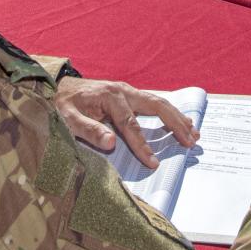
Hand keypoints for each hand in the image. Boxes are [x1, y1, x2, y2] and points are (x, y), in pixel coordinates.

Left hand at [54, 78, 198, 169]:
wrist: (56, 86)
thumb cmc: (61, 104)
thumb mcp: (67, 119)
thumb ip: (88, 130)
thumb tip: (111, 143)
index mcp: (110, 97)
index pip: (130, 125)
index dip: (142, 145)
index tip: (153, 163)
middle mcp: (123, 91)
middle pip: (155, 106)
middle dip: (174, 124)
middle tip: (190, 141)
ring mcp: (127, 91)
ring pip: (158, 102)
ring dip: (177, 117)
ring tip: (193, 132)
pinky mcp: (128, 95)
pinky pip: (153, 103)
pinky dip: (169, 112)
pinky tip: (180, 121)